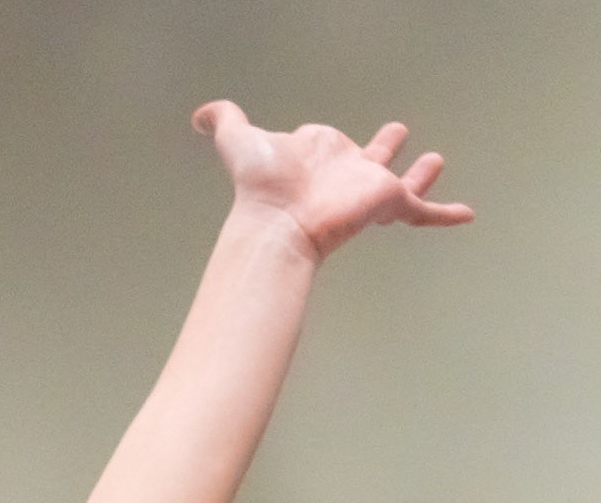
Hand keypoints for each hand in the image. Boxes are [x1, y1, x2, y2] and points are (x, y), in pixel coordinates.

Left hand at [195, 101, 471, 257]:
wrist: (278, 222)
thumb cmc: (260, 186)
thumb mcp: (240, 141)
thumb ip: (225, 122)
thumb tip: (201, 114)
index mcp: (319, 154)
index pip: (328, 144)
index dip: (325, 142)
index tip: (326, 138)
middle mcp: (346, 171)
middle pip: (370, 157)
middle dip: (383, 147)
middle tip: (397, 134)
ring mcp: (368, 189)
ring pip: (400, 182)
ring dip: (418, 175)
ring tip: (436, 162)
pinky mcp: (387, 204)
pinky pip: (422, 211)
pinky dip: (444, 215)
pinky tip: (467, 215)